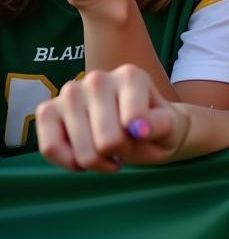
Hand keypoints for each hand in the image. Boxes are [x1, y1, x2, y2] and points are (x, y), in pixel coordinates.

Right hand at [36, 65, 187, 171]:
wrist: (137, 127)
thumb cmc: (155, 126)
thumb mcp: (170, 127)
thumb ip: (160, 125)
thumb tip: (138, 128)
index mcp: (130, 75)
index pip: (132, 120)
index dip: (140, 138)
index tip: (145, 133)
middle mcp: (98, 78)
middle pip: (107, 140)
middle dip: (119, 153)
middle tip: (125, 144)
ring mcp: (70, 92)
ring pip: (81, 149)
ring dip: (97, 162)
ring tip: (108, 151)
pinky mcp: (48, 110)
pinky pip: (50, 148)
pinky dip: (69, 163)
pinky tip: (84, 159)